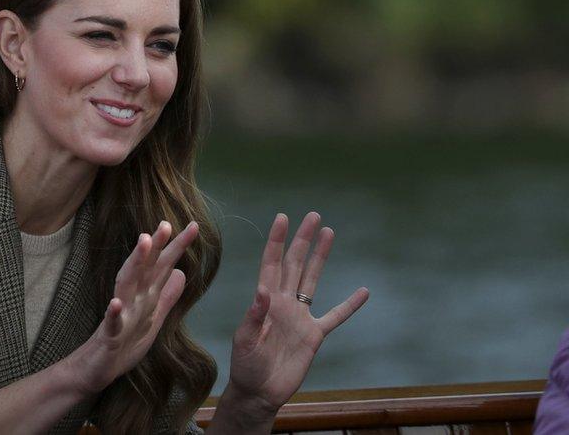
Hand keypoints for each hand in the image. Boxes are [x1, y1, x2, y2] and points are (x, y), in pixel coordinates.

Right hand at [64, 221, 198, 395]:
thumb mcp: (153, 318)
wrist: (98, 368)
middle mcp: (132, 299)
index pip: (163, 266)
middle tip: (165, 223)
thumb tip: (182, 272)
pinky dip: (112, 313)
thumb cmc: (124, 341)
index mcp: (145, 295)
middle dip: (156, 246)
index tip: (193, 226)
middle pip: (146, 268)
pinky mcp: (110, 336)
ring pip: (127, 285)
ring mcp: (120, 315)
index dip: (177, 246)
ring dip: (135, 264)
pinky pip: (111, 323)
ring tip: (143, 242)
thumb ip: (166, 295)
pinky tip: (114, 303)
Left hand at [226, 212, 368, 418]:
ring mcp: (300, 317)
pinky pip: (335, 316)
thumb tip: (263, 291)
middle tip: (313, 216)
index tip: (283, 218)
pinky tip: (364, 292)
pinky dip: (349, 305)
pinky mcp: (313, 335)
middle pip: (295, 264)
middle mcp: (284, 303)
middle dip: (302, 240)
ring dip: (320, 257)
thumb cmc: (245, 366)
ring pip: (312, 280)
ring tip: (328, 233)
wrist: (259, 392)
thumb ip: (254, 316)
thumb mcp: (244, 341)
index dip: (277, 241)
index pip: (272, 264)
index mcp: (265, 301)